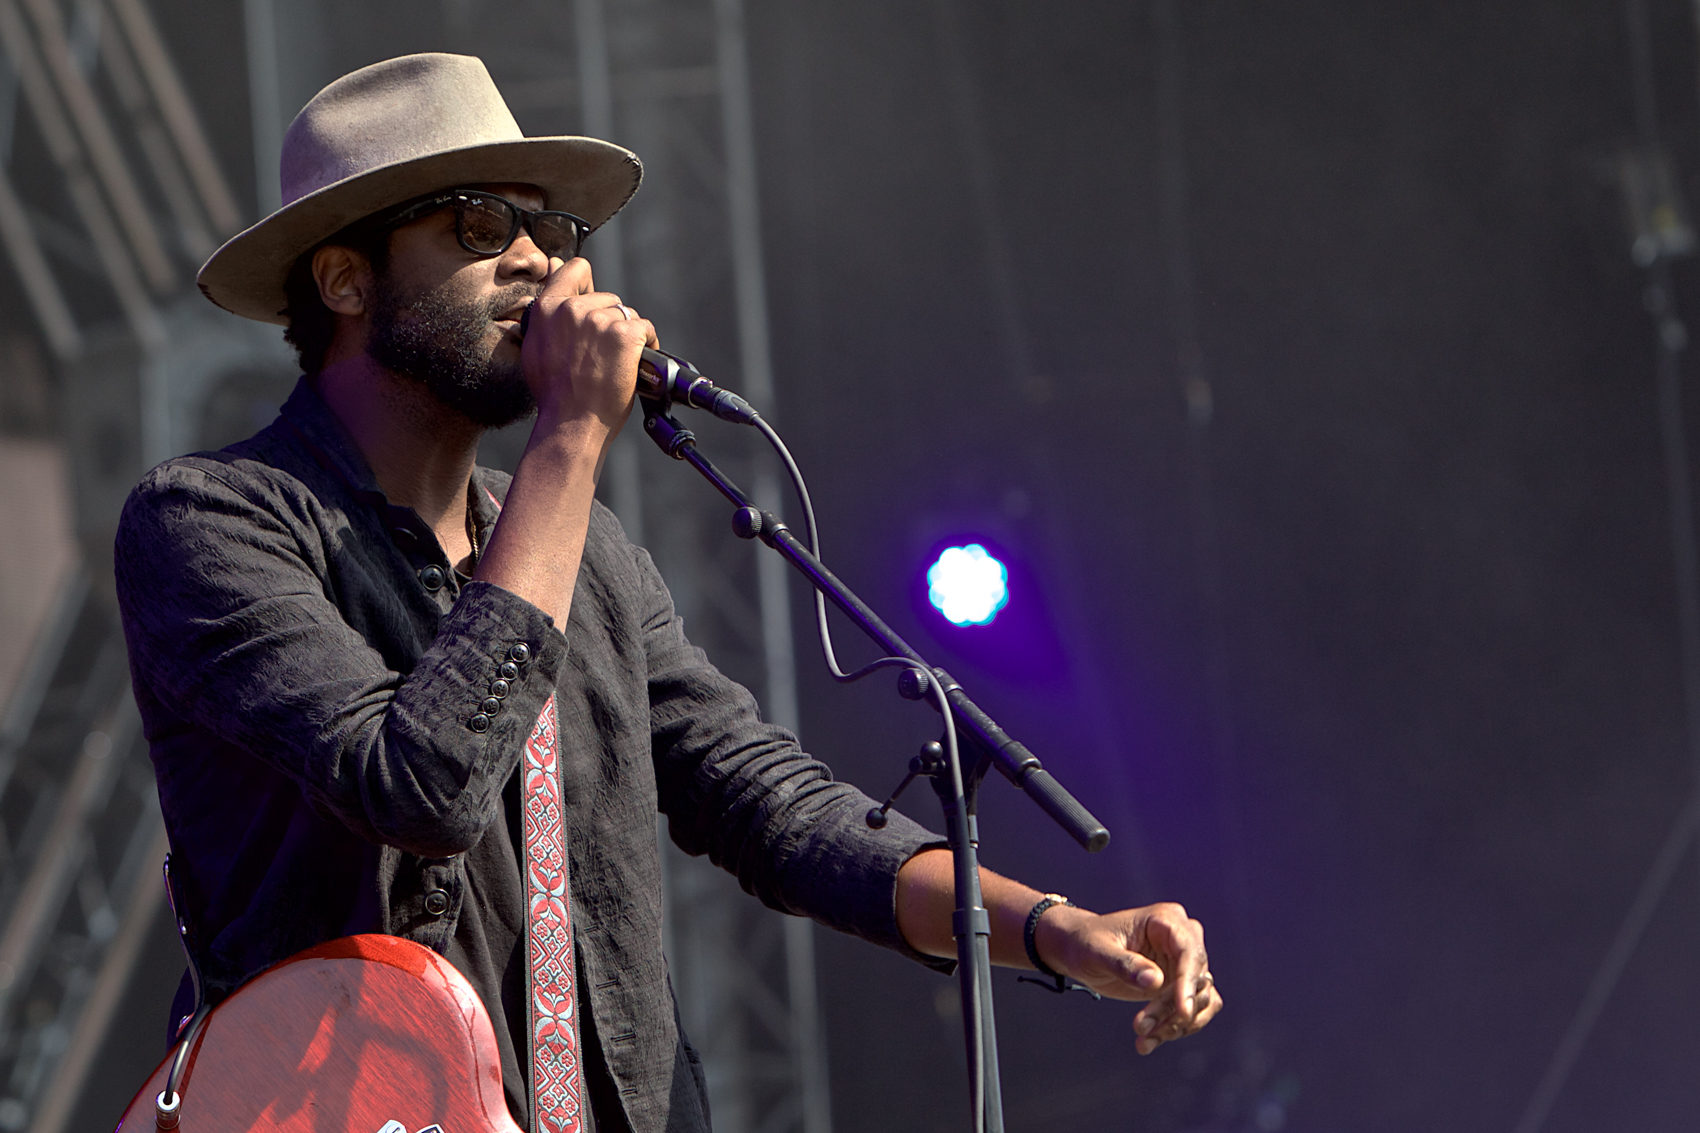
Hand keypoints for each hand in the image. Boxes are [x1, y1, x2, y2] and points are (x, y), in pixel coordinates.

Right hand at [520, 257, 657, 435]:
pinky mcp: (623, 334)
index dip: (589, 285)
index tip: (593, 305)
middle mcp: (572, 309)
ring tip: (619, 361)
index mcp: (547, 308)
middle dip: (610, 320)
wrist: (571, 423)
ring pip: (626, 314)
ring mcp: (599, 321)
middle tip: (604, 352)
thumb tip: (555, 274)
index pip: (576, 268)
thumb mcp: (535, 347)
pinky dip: (646, 343)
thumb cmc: (554, 394)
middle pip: (606, 297)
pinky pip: (644, 328)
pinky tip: (637, 362)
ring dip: (628, 334)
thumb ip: (546, 312)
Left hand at [1035, 901, 1220, 1054]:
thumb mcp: (1097, 951)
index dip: (1188, 982)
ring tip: (1142, 1037)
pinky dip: (1177, 1029)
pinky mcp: (1181, 986)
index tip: (1182, 1012)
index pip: (1189, 952)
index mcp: (1165, 920)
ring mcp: (1184, 964)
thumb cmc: (1086, 942)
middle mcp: (1182, 939)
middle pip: (1196, 979)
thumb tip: (1155, 981)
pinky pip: (1194, 1011)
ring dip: (1174, 1024)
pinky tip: (1150, 1041)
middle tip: (1140, 1027)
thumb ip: (1124, 964)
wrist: (1079, 951)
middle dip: (1172, 1008)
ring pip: (1199, 1000)